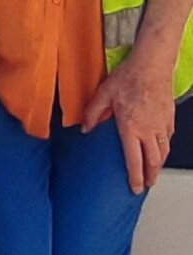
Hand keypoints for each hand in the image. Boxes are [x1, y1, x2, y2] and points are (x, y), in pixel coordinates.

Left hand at [83, 57, 175, 194]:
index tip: (134, 188)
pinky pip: (167, 140)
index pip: (134, 160)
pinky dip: (164, 149)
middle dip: (150, 177)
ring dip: (158, 166)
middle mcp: (149, 131)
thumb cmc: (128, 78)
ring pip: (163, 153)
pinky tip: (159, 150)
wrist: (152, 66)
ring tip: (152, 173)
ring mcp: (162, 126)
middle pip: (153, 162)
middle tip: (146, 185)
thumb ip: (92, 113)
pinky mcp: (170, 120)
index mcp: (130, 127)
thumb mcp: (103, 94)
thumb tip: (84, 129)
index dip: (134, 177)